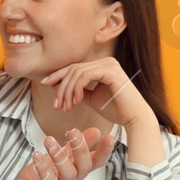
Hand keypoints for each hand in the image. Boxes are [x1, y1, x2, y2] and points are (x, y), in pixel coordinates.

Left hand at [6, 127, 116, 179]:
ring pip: (67, 175)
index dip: (104, 152)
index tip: (110, 137)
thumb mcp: (60, 160)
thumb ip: (75, 147)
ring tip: (49, 140)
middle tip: (73, 132)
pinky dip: (43, 169)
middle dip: (81, 149)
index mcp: (78, 173)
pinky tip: (36, 156)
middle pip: (84, 167)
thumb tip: (96, 131)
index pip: (96, 163)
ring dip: (60, 156)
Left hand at [41, 57, 155, 130]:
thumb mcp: (91, 99)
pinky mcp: (111, 70)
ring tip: (66, 107)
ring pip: (76, 73)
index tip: (45, 84)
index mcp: (101, 66)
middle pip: (73, 69)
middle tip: (56, 104)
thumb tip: (56, 85)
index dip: (57, 75)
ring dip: (67, 91)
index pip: (74, 67)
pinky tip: (77, 101)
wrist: (134, 118)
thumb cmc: (115, 110)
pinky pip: (84, 76)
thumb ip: (76, 91)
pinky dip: (76, 89)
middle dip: (60, 87)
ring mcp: (109, 64)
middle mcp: (105, 61)